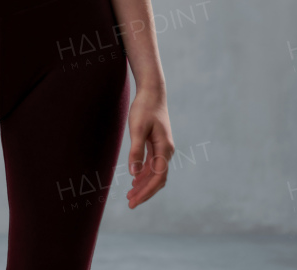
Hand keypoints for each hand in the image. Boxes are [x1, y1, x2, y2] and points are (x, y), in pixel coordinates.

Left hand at [125, 85, 172, 207]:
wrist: (152, 92)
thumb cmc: (144, 108)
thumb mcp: (137, 129)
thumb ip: (136, 151)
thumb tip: (134, 174)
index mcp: (164, 149)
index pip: (157, 177)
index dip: (146, 191)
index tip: (134, 201)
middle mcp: (166, 151)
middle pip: (158, 178)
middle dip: (145, 192)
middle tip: (130, 204)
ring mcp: (163, 148)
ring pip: (155, 173)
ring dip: (144, 185)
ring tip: (130, 195)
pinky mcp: (157, 144)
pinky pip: (153, 165)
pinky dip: (144, 174)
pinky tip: (135, 180)